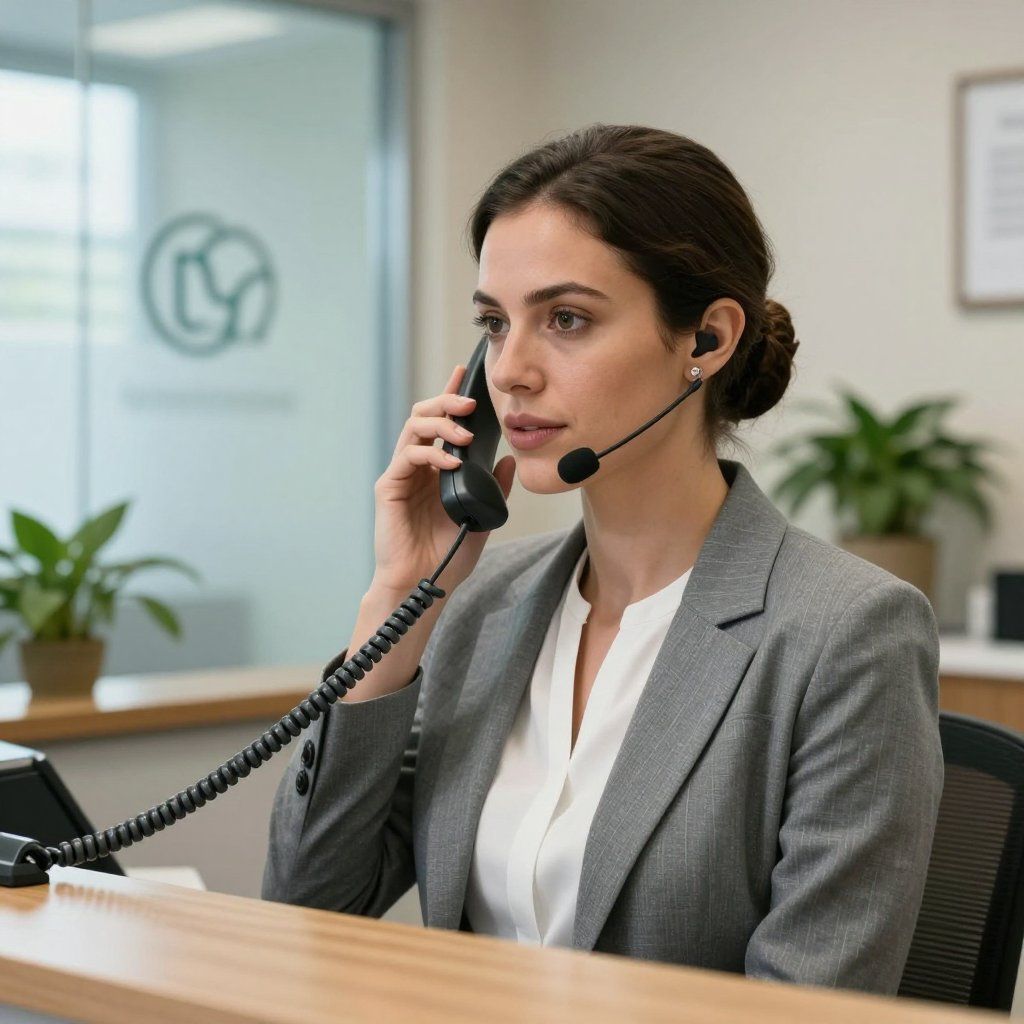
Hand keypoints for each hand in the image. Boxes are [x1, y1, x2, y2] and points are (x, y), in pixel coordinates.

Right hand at [369, 363, 514, 596]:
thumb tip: (509, 460)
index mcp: (437, 469)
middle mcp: (417, 467)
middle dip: (446, 403)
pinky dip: (431, 453)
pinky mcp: (389, 487)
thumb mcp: (482, 516)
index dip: (450, 397)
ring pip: (413, 429)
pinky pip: (407, 457)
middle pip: (424, 417)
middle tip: (470, 403)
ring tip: (464, 432)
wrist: (423, 583)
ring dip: (440, 424)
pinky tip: (451, 461)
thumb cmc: (447, 555)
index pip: (442, 424)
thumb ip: (494, 488)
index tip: (463, 374)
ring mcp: (402, 475)